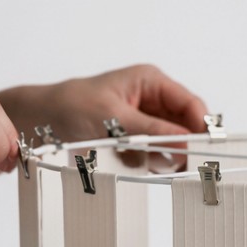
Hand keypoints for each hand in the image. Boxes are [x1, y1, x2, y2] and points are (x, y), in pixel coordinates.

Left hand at [0, 64, 207, 154]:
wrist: (41, 122)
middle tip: (175, 163)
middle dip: (180, 146)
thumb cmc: (71, 108)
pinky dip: (145, 162)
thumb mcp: (113, 119)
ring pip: (173, 145)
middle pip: (186, 127)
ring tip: (132, 154)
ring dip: (159, 156)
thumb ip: (151, 131)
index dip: (201, 127)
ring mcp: (147, 122)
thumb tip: (185, 140)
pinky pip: (156, 156)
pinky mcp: (138, 140)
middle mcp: (154, 100)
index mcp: (151, 82)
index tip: (205, 151)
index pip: (190, 104)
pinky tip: (125, 158)